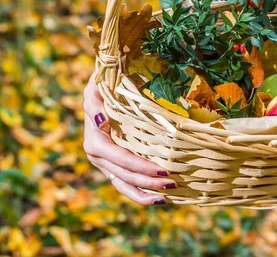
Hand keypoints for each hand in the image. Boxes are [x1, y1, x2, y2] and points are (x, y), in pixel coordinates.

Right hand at [83, 74, 174, 204]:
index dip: (142, 168)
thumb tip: (101, 119)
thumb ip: (93, 103)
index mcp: (94, 142)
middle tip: (173, 184)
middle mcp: (97, 157)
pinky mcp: (112, 166)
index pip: (122, 160)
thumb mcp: (95, 88)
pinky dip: (140, 194)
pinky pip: (125, 184)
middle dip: (149, 183)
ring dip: (145, 194)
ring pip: (124, 185)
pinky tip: (157, 198)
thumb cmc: (102, 86)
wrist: (101, 90)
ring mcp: (104, 164)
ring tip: (166, 198)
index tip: (164, 171)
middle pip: (125, 176)